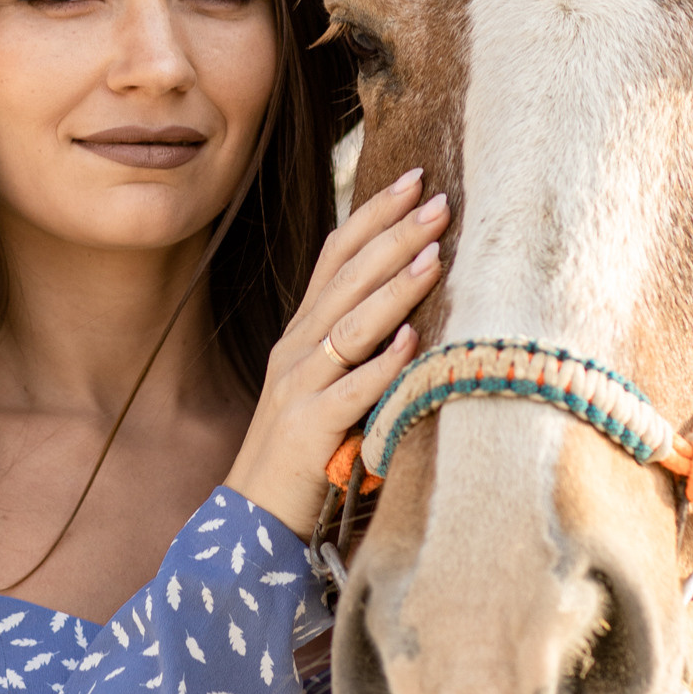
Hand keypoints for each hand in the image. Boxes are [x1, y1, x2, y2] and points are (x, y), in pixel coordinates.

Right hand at [227, 170, 447, 536]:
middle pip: (347, 278)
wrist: (253, 515)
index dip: (373, 214)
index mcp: (301, 332)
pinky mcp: (309, 430)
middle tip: (439, 200)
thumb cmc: (306, 449)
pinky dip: (381, 365)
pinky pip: (351, 392)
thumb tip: (417, 303)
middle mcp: (295, 348)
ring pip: (350, 325)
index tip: (416, 178)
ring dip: (395, 288)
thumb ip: (358, 343)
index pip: (337, 255)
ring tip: (435, 254)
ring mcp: (299, 386)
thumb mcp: (328, 382)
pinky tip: (412, 341)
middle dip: (394, 236)